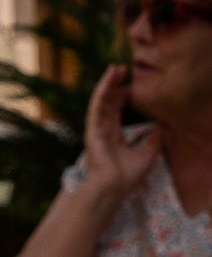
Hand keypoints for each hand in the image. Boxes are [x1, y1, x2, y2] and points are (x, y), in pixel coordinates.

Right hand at [84, 63, 163, 202]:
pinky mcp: (92, 129)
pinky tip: (107, 81)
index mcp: (113, 134)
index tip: (131, 83)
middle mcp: (103, 129)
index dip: (123, 95)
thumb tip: (164, 125)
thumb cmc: (127, 175)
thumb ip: (154, 139)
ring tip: (115, 68)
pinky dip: (101, 93)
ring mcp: (96, 128)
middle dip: (114, 84)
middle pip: (108, 101)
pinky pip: (96, 107)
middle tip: (122, 68)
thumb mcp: (148, 153)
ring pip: (101, 100)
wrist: (114, 187)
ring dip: (107, 84)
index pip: (116, 109)